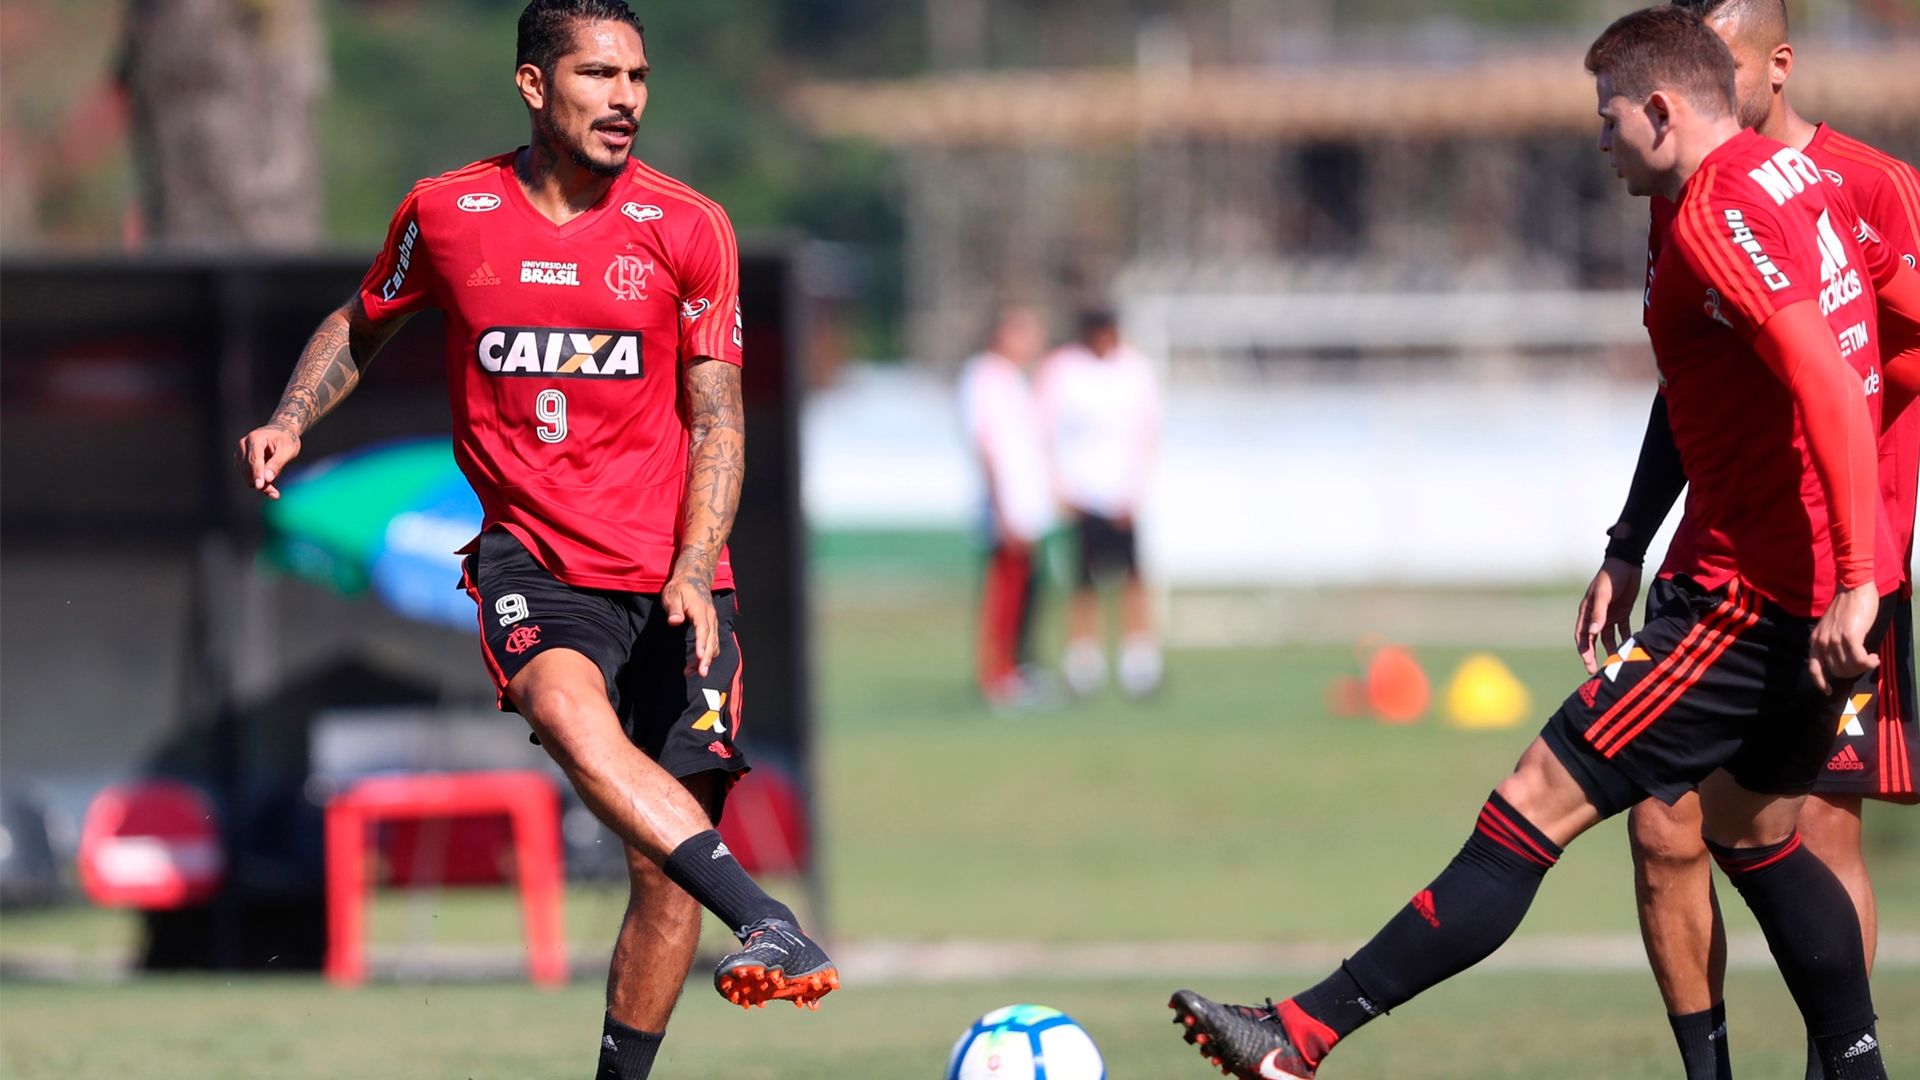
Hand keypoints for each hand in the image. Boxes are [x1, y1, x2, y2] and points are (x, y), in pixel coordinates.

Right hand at [235, 423, 300, 498]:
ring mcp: (240, 454)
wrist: (280, 432)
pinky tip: (269, 485)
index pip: (254, 459)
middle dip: (261, 483)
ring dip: (260, 485)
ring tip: (274, 491)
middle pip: (248, 470)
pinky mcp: (240, 462)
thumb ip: (277, 463)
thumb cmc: (286, 440)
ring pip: (246, 476)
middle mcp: (243, 445)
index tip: (260, 486)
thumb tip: (267, 479)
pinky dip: (258, 483)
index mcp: (255, 439)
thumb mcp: (289, 449)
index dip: (257, 473)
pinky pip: (247, 477)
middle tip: (275, 494)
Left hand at [662, 574, 717, 677]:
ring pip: (714, 644)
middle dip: (707, 658)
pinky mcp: (711, 627)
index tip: (699, 657)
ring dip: (706, 659)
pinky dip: (707, 655)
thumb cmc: (681, 588)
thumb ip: (674, 609)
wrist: (694, 579)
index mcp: (700, 610)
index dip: (702, 644)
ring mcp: (712, 622)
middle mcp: (710, 617)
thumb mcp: (672, 595)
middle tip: (701, 674)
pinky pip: (713, 643)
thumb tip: (674, 621)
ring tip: (694, 673)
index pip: (703, 629)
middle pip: (711, 640)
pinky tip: (697, 664)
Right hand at [1576, 558, 1642, 674]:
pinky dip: (1626, 638)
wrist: (1626, 562)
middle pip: (1593, 640)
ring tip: (1617, 663)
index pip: (1582, 636)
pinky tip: (1631, 648)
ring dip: (1612, 649)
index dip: (1584, 651)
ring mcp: (1609, 615)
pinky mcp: (1622, 612)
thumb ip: (1598, 613)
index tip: (1588, 664)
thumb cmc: (1610, 577)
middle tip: (1597, 671)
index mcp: (1587, 612)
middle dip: (1594, 655)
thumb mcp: (1603, 594)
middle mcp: (1596, 616)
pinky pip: (1623, 629)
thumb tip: (1591, 633)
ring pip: (1608, 637)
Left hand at [1809, 582, 1879, 693]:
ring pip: (1849, 667)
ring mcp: (1835, 639)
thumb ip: (1831, 642)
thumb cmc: (1845, 607)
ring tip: (1871, 658)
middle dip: (1852, 672)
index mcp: (1815, 640)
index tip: (1828, 691)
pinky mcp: (1850, 636)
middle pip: (1837, 671)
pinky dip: (1869, 662)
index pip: (1814, 668)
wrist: (1852, 588)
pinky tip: (1874, 657)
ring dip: (1863, 667)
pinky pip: (1859, 660)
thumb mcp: (1830, 627)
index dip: (1820, 682)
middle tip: (1863, 664)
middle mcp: (1822, 642)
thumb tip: (1842, 661)